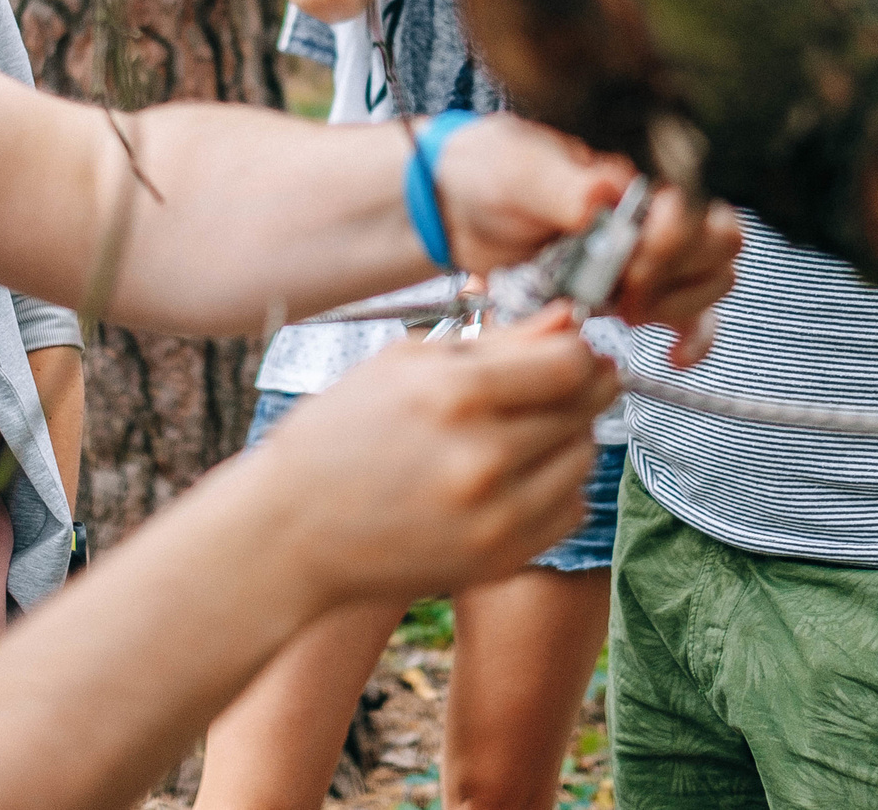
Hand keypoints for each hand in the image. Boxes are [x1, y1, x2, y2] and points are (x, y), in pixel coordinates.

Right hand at [252, 313, 615, 604]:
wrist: (293, 530)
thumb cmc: (342, 432)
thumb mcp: (406, 365)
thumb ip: (497, 341)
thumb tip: (569, 318)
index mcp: (454, 395)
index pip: (568, 364)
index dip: (582, 352)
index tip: (578, 349)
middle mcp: (483, 458)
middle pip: (583, 411)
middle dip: (584, 388)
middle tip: (565, 382)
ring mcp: (495, 517)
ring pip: (583, 460)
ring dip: (571, 436)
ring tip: (528, 427)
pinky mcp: (499, 559)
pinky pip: (570, 510)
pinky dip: (559, 486)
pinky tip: (520, 472)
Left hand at [431, 115, 737, 366]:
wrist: (456, 207)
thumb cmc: (491, 170)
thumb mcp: (517, 168)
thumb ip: (562, 184)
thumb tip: (605, 192)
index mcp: (634, 167)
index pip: (695, 200)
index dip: (672, 239)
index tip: (629, 261)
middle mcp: (653, 206)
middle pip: (718, 243)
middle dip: (676, 275)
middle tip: (623, 290)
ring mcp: (649, 249)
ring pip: (713, 280)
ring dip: (677, 305)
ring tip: (623, 309)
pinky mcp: (638, 288)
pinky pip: (693, 317)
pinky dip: (692, 337)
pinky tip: (673, 352)